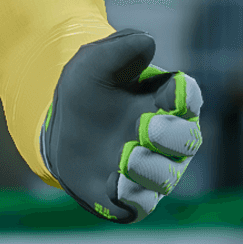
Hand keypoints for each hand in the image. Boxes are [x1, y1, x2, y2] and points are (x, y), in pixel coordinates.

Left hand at [42, 30, 202, 222]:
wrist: (57, 129)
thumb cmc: (85, 93)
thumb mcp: (91, 63)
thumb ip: (119, 49)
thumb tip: (148, 41)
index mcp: (162, 102)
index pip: (186, 98)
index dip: (184, 96)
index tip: (173, 92)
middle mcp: (165, 139)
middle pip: (185, 139)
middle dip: (171, 134)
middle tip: (148, 126)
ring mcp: (151, 168)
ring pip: (166, 175)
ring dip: (151, 167)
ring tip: (128, 156)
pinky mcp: (131, 195)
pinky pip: (139, 202)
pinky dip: (130, 194)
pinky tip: (113, 181)